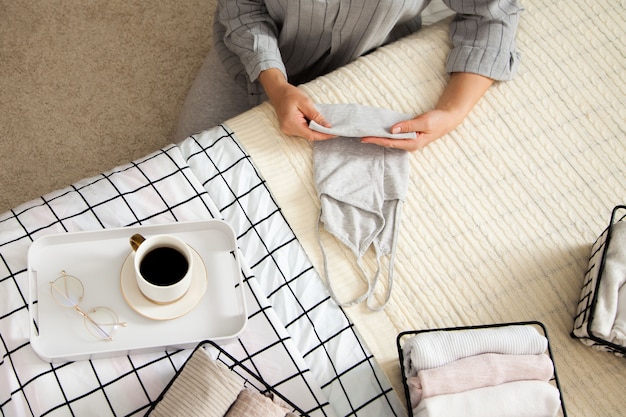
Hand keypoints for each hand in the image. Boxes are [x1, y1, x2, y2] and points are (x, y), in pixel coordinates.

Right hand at [259, 69, 334, 140]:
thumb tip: (326, 126)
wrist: (278, 91)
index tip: (334, 134)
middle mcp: (288, 129)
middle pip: (309, 136)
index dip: (324, 135)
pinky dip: (311, 128)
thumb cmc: (289, 94)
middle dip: (322, 133)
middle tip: (334, 129)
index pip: (311, 135)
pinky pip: (303, 131)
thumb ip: (316, 115)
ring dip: (316, 130)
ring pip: (306, 134)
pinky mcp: (289, 128)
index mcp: (291, 123)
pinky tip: (317, 123)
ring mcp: (288, 130)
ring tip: (326, 125)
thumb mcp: (305, 102)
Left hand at [362, 72, 494, 151]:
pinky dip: (385, 134)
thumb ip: (408, 126)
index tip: (364, 138)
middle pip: (387, 144)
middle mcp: (409, 145)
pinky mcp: (408, 136)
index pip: (389, 143)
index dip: (376, 140)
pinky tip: (378, 131)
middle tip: (359, 136)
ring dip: (378, 138)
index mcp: (412, 144)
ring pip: (390, 141)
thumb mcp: (424, 122)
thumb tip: (392, 129)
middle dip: (374, 140)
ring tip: (365, 134)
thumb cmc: (438, 120)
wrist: (448, 119)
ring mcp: (408, 141)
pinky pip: (394, 137)